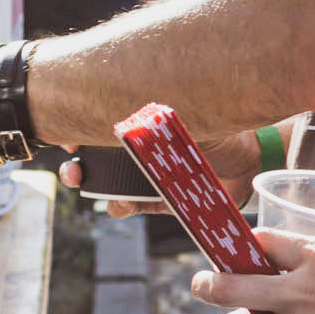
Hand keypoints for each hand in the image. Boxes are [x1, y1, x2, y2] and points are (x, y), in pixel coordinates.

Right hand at [64, 128, 260, 218]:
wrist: (248, 158)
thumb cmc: (220, 125)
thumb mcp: (186, 115)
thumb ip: (160, 115)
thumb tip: (138, 107)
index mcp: (137, 123)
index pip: (94, 120)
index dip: (73, 125)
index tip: (67, 132)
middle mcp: (133, 148)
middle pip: (89, 155)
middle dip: (72, 159)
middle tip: (72, 162)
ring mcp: (141, 175)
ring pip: (100, 183)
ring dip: (86, 183)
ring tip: (82, 180)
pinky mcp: (153, 200)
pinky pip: (124, 206)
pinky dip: (117, 206)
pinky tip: (121, 203)